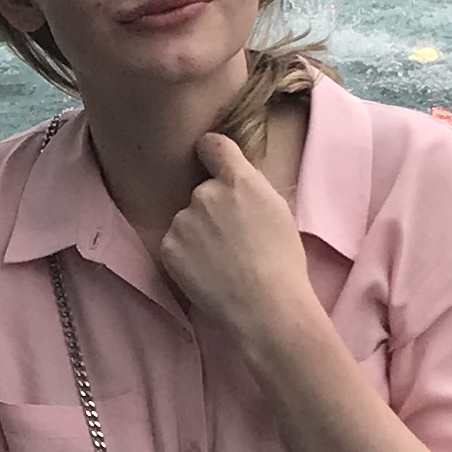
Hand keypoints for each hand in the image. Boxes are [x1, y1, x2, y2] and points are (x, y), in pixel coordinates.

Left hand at [157, 130, 316, 352]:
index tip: (209, 159)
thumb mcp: (277, 211)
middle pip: (202, 191)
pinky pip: (175, 243)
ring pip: (187, 219)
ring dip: (197, 233)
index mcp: (239, 180)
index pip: (212, 144)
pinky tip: (207, 272)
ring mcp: (184, 219)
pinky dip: (185, 255)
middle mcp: (206, 193)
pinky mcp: (169, 246)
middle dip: (212, 209)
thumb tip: (234, 183)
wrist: (265, 306)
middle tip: (231, 240)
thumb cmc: (282, 263)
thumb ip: (250, 189)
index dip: (210, 151)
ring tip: (222, 262)